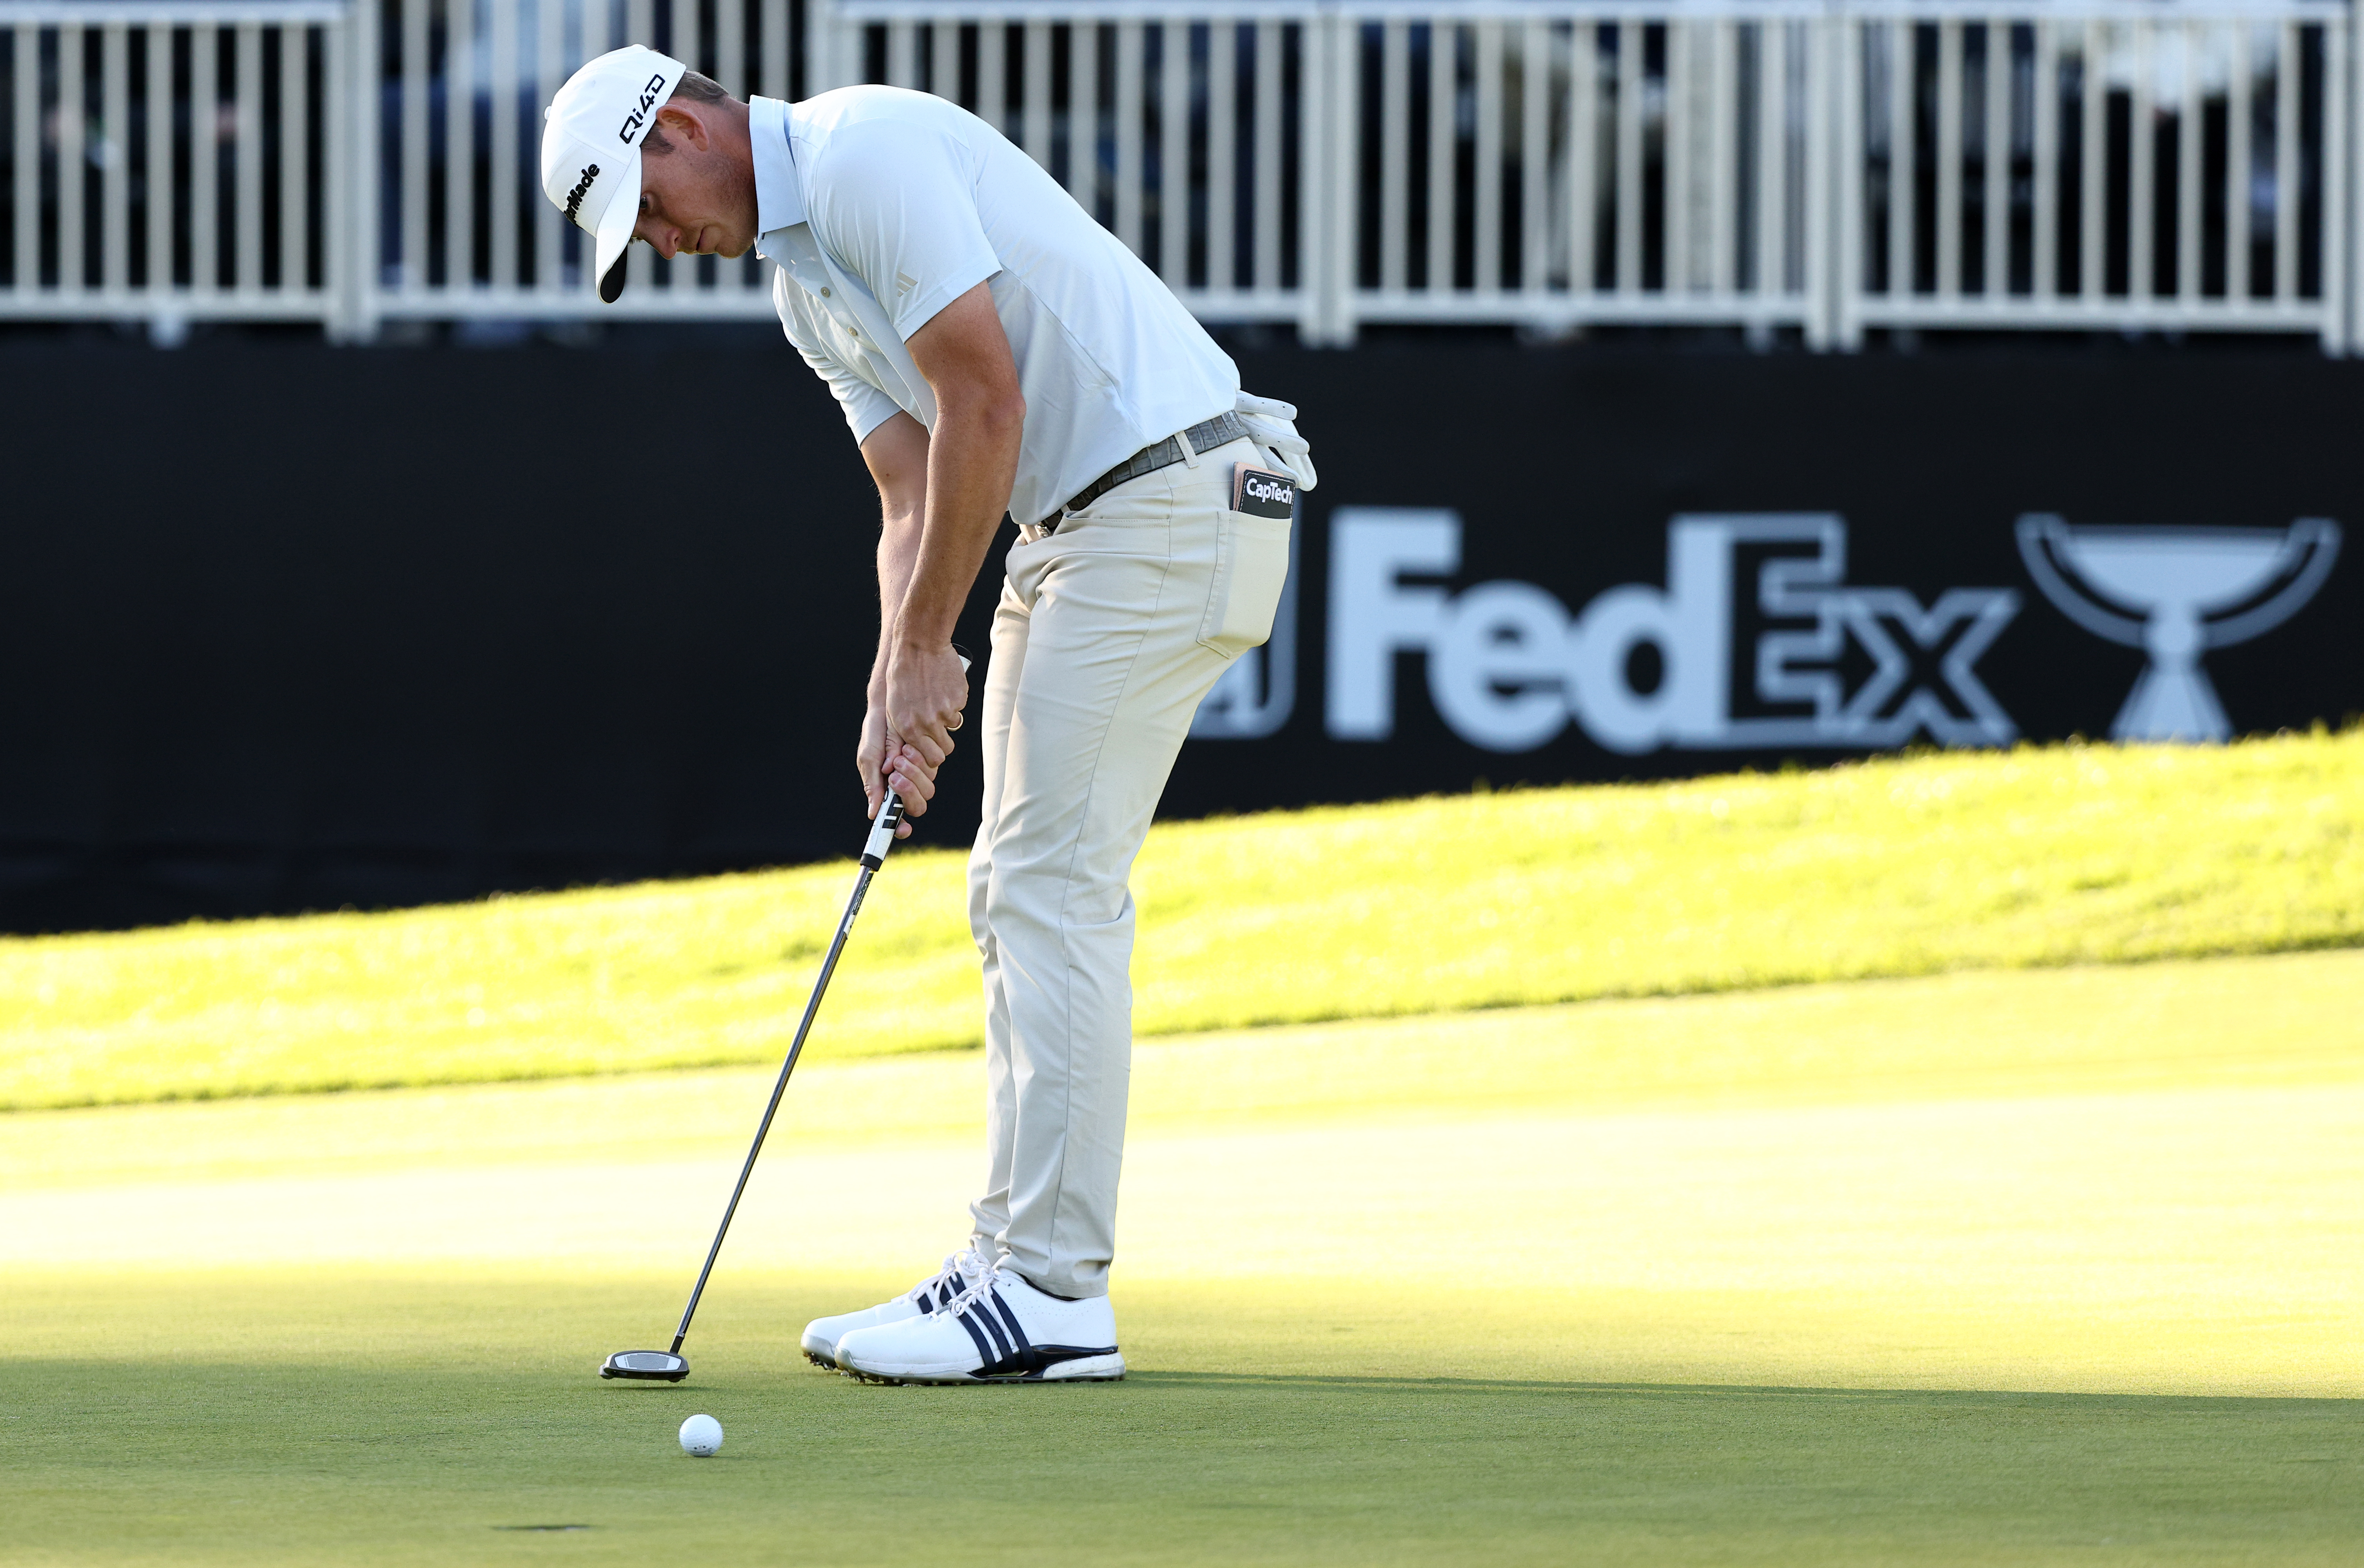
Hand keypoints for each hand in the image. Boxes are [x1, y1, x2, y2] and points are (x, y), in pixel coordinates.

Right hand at [856, 704, 940, 838]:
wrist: (889, 705)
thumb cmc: (874, 733)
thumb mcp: (869, 758)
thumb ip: (873, 785)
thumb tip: (873, 814)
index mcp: (888, 790)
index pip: (898, 816)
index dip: (901, 826)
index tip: (904, 828)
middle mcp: (906, 785)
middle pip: (918, 806)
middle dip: (908, 793)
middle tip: (895, 776)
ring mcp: (920, 773)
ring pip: (928, 788)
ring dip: (914, 774)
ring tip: (900, 756)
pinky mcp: (931, 759)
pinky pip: (934, 768)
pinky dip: (921, 761)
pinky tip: (908, 746)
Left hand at [885, 639, 968, 763]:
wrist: (918, 646)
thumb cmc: (901, 675)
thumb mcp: (893, 707)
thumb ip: (903, 732)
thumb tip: (909, 752)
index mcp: (909, 728)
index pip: (931, 758)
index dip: (932, 754)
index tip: (930, 747)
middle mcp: (929, 723)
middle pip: (945, 749)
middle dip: (942, 742)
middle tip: (936, 728)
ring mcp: (946, 711)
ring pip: (953, 726)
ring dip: (946, 718)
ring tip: (935, 699)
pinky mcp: (959, 698)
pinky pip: (959, 707)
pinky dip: (952, 701)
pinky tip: (941, 687)